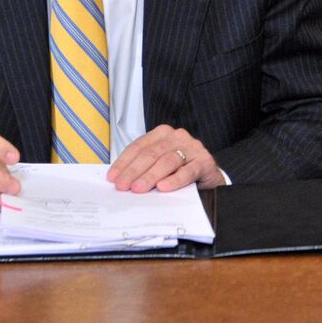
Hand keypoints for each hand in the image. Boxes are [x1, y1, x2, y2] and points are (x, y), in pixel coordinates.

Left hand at [107, 125, 224, 193]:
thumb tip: (119, 180)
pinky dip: (174, 180)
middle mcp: (178, 136)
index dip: (124, 162)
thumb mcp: (159, 165)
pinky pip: (188, 171)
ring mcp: (193, 147)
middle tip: (123, 186)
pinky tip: (163, 188)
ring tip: (138, 189)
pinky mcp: (205, 161)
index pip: (139, 146)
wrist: (209, 177)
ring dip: (150, 176)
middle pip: (151, 153)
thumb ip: (143, 167)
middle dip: (134, 171)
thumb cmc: (179, 170)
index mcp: (163, 133)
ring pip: (168, 160)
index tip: (113, 178)